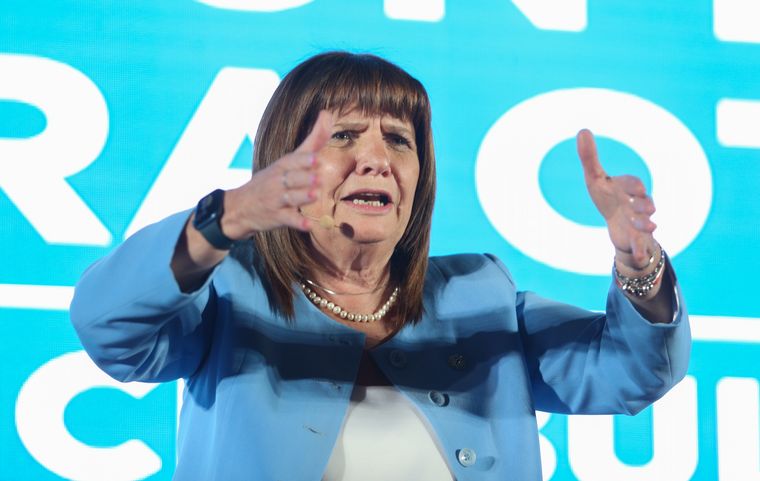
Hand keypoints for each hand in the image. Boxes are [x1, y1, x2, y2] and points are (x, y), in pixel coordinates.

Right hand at [223, 110, 333, 237]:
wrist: (240, 207)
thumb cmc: (272, 180)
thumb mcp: (289, 159)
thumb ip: (312, 140)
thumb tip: (328, 113)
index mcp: (283, 166)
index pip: (293, 161)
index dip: (303, 160)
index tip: (315, 158)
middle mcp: (278, 181)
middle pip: (292, 178)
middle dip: (304, 177)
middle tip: (316, 177)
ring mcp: (277, 200)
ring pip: (291, 198)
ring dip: (302, 196)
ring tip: (314, 195)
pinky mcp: (277, 217)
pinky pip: (288, 219)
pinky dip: (298, 222)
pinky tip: (308, 225)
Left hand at [576, 129, 658, 268]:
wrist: (621, 225)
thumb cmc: (608, 198)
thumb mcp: (596, 179)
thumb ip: (589, 157)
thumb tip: (582, 129)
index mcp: (626, 189)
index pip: (633, 183)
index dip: (634, 185)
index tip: (637, 188)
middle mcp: (636, 205)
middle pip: (643, 204)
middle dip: (645, 205)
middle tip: (648, 208)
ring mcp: (638, 224)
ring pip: (645, 225)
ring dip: (646, 225)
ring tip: (650, 227)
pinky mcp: (636, 241)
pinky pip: (641, 248)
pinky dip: (640, 252)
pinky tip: (639, 258)